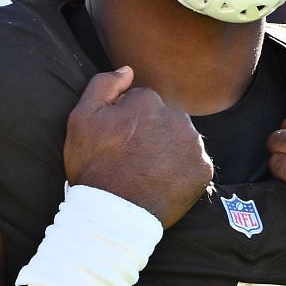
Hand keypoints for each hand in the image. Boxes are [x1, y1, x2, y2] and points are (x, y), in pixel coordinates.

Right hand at [65, 67, 213, 225]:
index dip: (126, 122)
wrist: (112, 214)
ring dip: (168, 150)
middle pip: (164, 118)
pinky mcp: (203, 170)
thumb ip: (103, 85)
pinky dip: (181, 170)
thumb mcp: (81, 118)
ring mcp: (193, 145)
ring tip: (147, 171)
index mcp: (149, 101)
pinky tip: (162, 181)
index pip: (142, 103)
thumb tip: (128, 70)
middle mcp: (177, 117)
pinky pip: (193, 162)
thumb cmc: (93, 166)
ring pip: (181, 139)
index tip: (117, 143)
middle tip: (132, 159)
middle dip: (151, 133)